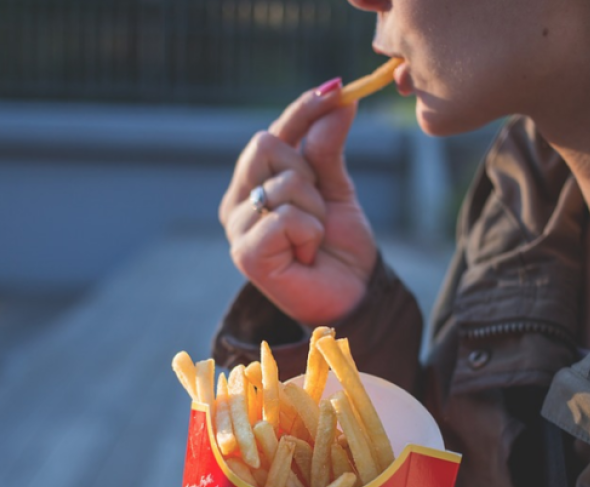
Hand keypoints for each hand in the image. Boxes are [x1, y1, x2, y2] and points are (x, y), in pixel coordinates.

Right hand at [218, 82, 378, 326]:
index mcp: (252, 184)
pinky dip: (310, 233)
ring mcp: (236, 229)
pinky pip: (285, 217)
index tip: (337, 88)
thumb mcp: (337, 189)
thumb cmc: (339, 248)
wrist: (352, 297)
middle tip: (319, 209)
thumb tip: (339, 99)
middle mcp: (237, 203)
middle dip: (308, 172)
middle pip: (266, 145)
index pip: (271, 132)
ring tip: (314, 240)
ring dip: (315, 210)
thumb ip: (328, 148)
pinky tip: (307, 255)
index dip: (301, 109)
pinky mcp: (245, 255)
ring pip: (283, 183)